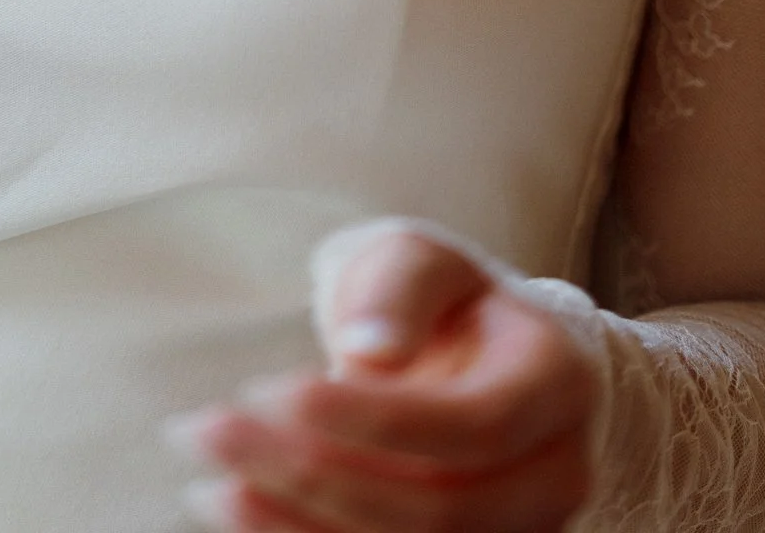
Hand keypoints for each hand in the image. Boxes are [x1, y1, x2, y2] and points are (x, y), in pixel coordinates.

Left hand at [166, 222, 596, 530]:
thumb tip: (368, 355)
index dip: (371, 420)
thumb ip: (399, 290)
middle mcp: (555, 474)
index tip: (269, 388)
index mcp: (557, 382)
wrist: (476, 356)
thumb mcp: (422, 259)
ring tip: (213, 486)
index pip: (472, 427)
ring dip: (302, 527)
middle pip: (440, 507)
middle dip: (313, 474)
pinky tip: (248, 515)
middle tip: (207, 431)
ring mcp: (523, 531)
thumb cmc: (442, 298)